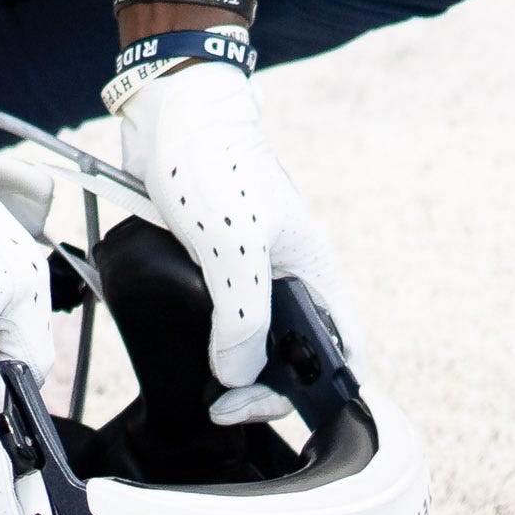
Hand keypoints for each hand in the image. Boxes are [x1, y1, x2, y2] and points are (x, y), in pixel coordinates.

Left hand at [116, 53, 360, 421]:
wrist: (172, 110)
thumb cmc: (212, 163)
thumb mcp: (233, 244)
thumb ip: (243, 315)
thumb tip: (239, 375)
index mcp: (312, 273)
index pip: (343, 353)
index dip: (319, 394)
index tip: (262, 404)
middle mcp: (287, 278)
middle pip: (292, 358)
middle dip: (261, 389)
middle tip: (217, 403)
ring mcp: (249, 272)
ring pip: (251, 343)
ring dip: (230, 369)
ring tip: (201, 385)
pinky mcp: (211, 265)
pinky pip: (215, 318)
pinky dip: (202, 340)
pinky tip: (181, 347)